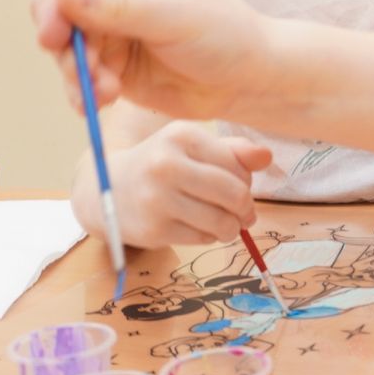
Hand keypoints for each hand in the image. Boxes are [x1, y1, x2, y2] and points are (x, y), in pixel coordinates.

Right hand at [30, 0, 263, 120]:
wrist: (247, 80)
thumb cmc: (224, 34)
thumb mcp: (173, 16)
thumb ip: (117, 6)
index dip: (55, 1)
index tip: (53, 35)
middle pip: (54, 8)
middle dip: (63, 43)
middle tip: (82, 72)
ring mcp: (106, 26)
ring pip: (62, 47)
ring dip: (76, 73)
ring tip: (107, 91)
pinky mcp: (108, 61)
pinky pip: (77, 75)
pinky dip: (84, 90)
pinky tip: (106, 99)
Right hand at [110, 124, 272, 246]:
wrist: (107, 189)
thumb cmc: (162, 165)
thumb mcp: (192, 147)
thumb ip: (232, 150)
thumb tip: (266, 157)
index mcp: (180, 135)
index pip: (237, 164)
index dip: (246, 180)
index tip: (240, 186)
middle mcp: (166, 164)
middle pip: (234, 194)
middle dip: (246, 208)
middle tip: (245, 213)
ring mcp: (157, 199)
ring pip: (221, 221)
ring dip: (232, 227)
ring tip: (227, 224)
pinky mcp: (154, 229)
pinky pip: (202, 239)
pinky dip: (210, 237)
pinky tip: (200, 228)